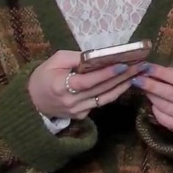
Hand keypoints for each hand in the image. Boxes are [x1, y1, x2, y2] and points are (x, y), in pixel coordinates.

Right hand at [29, 50, 148, 120]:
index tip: (124, 64)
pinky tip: (125, 83)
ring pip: (105, 98)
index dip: (106, 74)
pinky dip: (113, 93)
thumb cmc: (43, 76)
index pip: (88, 81)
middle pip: (101, 90)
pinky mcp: (81, 116)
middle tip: (140, 66)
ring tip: (138, 74)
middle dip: (123, 77)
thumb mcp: (56, 60)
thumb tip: (99, 55)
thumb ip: (77, 58)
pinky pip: (100, 103)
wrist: (31, 101)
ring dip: (123, 86)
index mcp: (61, 86)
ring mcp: (77, 112)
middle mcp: (71, 102)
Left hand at [133, 64, 172, 132]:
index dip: (161, 73)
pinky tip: (153, 104)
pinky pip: (163, 118)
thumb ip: (170, 73)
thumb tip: (148, 71)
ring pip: (165, 106)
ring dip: (151, 97)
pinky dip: (155, 110)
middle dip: (152, 85)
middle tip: (137, 80)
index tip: (147, 67)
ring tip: (143, 89)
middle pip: (171, 93)